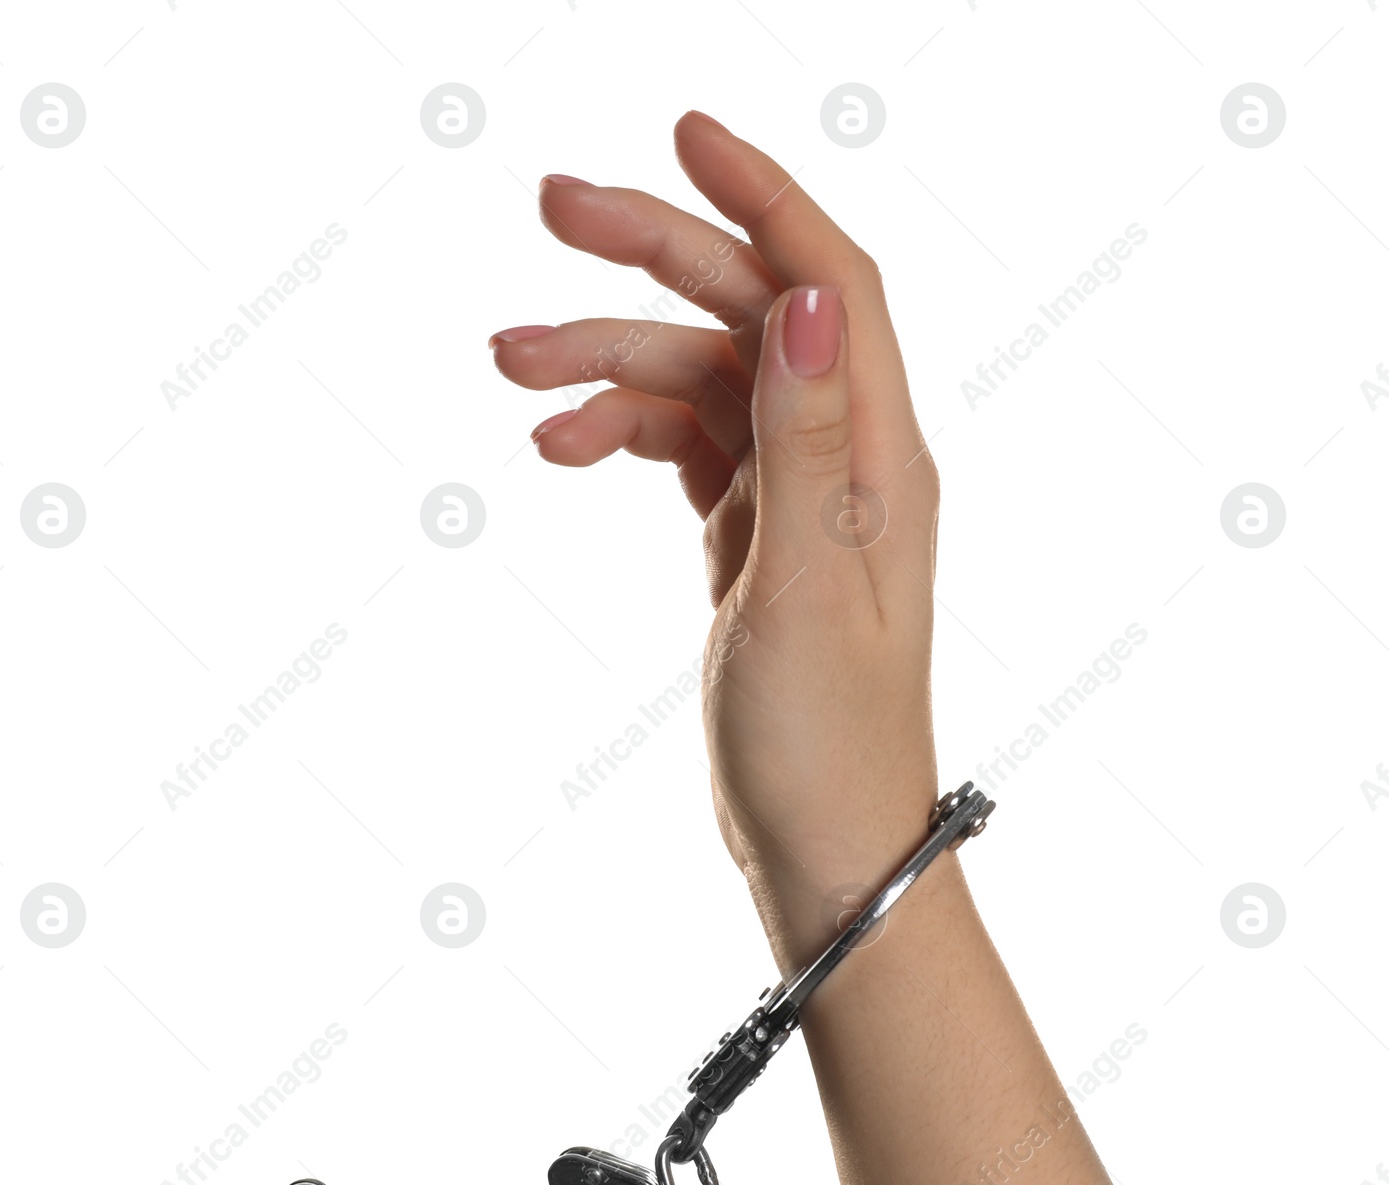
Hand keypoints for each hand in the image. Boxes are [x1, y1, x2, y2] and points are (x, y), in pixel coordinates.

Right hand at [491, 112, 944, 968]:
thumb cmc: (825, 741)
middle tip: (549, 214)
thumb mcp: (807, 589)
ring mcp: (794, 497)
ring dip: (608, 361)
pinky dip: (622, 430)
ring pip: (700, 382)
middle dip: (652, 258)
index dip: (763, 198)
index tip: (680, 135)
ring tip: (510, 366)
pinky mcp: (750, 537)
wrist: (824, 845)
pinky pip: (684, 447)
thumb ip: (806, 443)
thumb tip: (807, 299)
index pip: (830, 286)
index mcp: (878, 460)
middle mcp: (843, 460)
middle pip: (750, 314)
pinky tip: (560, 445)